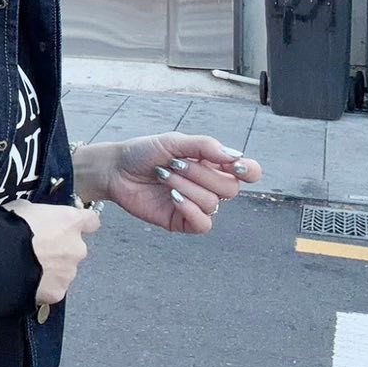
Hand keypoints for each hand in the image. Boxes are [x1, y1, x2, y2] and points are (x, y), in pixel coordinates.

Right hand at [3, 198, 100, 311]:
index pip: (91, 221)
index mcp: (70, 222)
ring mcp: (68, 273)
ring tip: (28, 267)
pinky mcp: (58, 293)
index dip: (82, 223)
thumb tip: (37, 219)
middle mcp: (76, 248)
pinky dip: (43, 286)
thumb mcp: (23, 208)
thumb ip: (39, 214)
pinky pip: (53, 288)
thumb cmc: (9, 227)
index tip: (72, 225)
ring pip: (65, 270)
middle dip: (61, 249)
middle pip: (76, 248)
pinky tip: (25, 282)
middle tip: (38, 250)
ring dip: (52, 269)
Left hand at [74, 132, 262, 233]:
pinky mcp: (182, 222)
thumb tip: (235, 157)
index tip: (236, 166)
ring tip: (163, 176)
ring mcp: (197, 205)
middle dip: (201, 174)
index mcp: (213, 164)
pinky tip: (173, 198)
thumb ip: (205, 146)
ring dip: (186, 187)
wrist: (116, 169)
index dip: (250, 171)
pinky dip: (190, 210)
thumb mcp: (174, 142)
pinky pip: (203, 224)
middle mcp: (210, 185)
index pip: (248, 171)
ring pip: (213, 204)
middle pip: (230, 189)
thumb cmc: (145, 152)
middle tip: (174, 164)